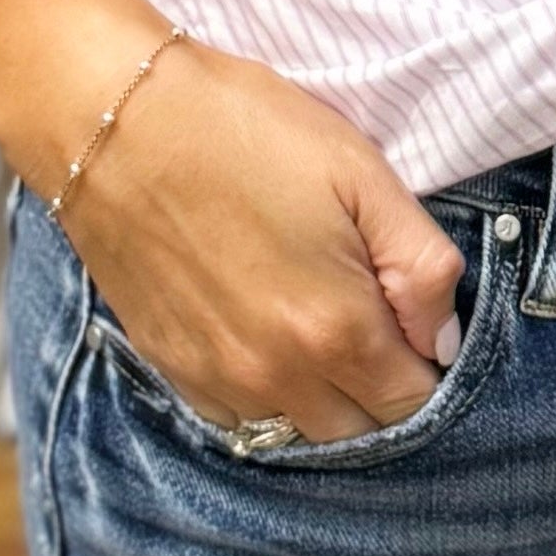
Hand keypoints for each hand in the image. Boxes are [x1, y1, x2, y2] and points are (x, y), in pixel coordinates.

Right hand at [62, 41, 463, 440]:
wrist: (113, 121)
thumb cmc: (245, 131)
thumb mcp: (361, 172)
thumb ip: (421, 265)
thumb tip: (442, 340)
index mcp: (336, 330)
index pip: (414, 402)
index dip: (428, 364)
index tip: (412, 317)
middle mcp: (277, 376)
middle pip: (361, 432)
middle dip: (380, 388)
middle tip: (373, 318)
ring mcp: (218, 380)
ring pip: (299, 434)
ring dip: (325, 399)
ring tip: (319, 327)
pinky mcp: (172, 368)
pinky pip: (239, 420)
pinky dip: (267, 397)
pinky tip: (266, 337)